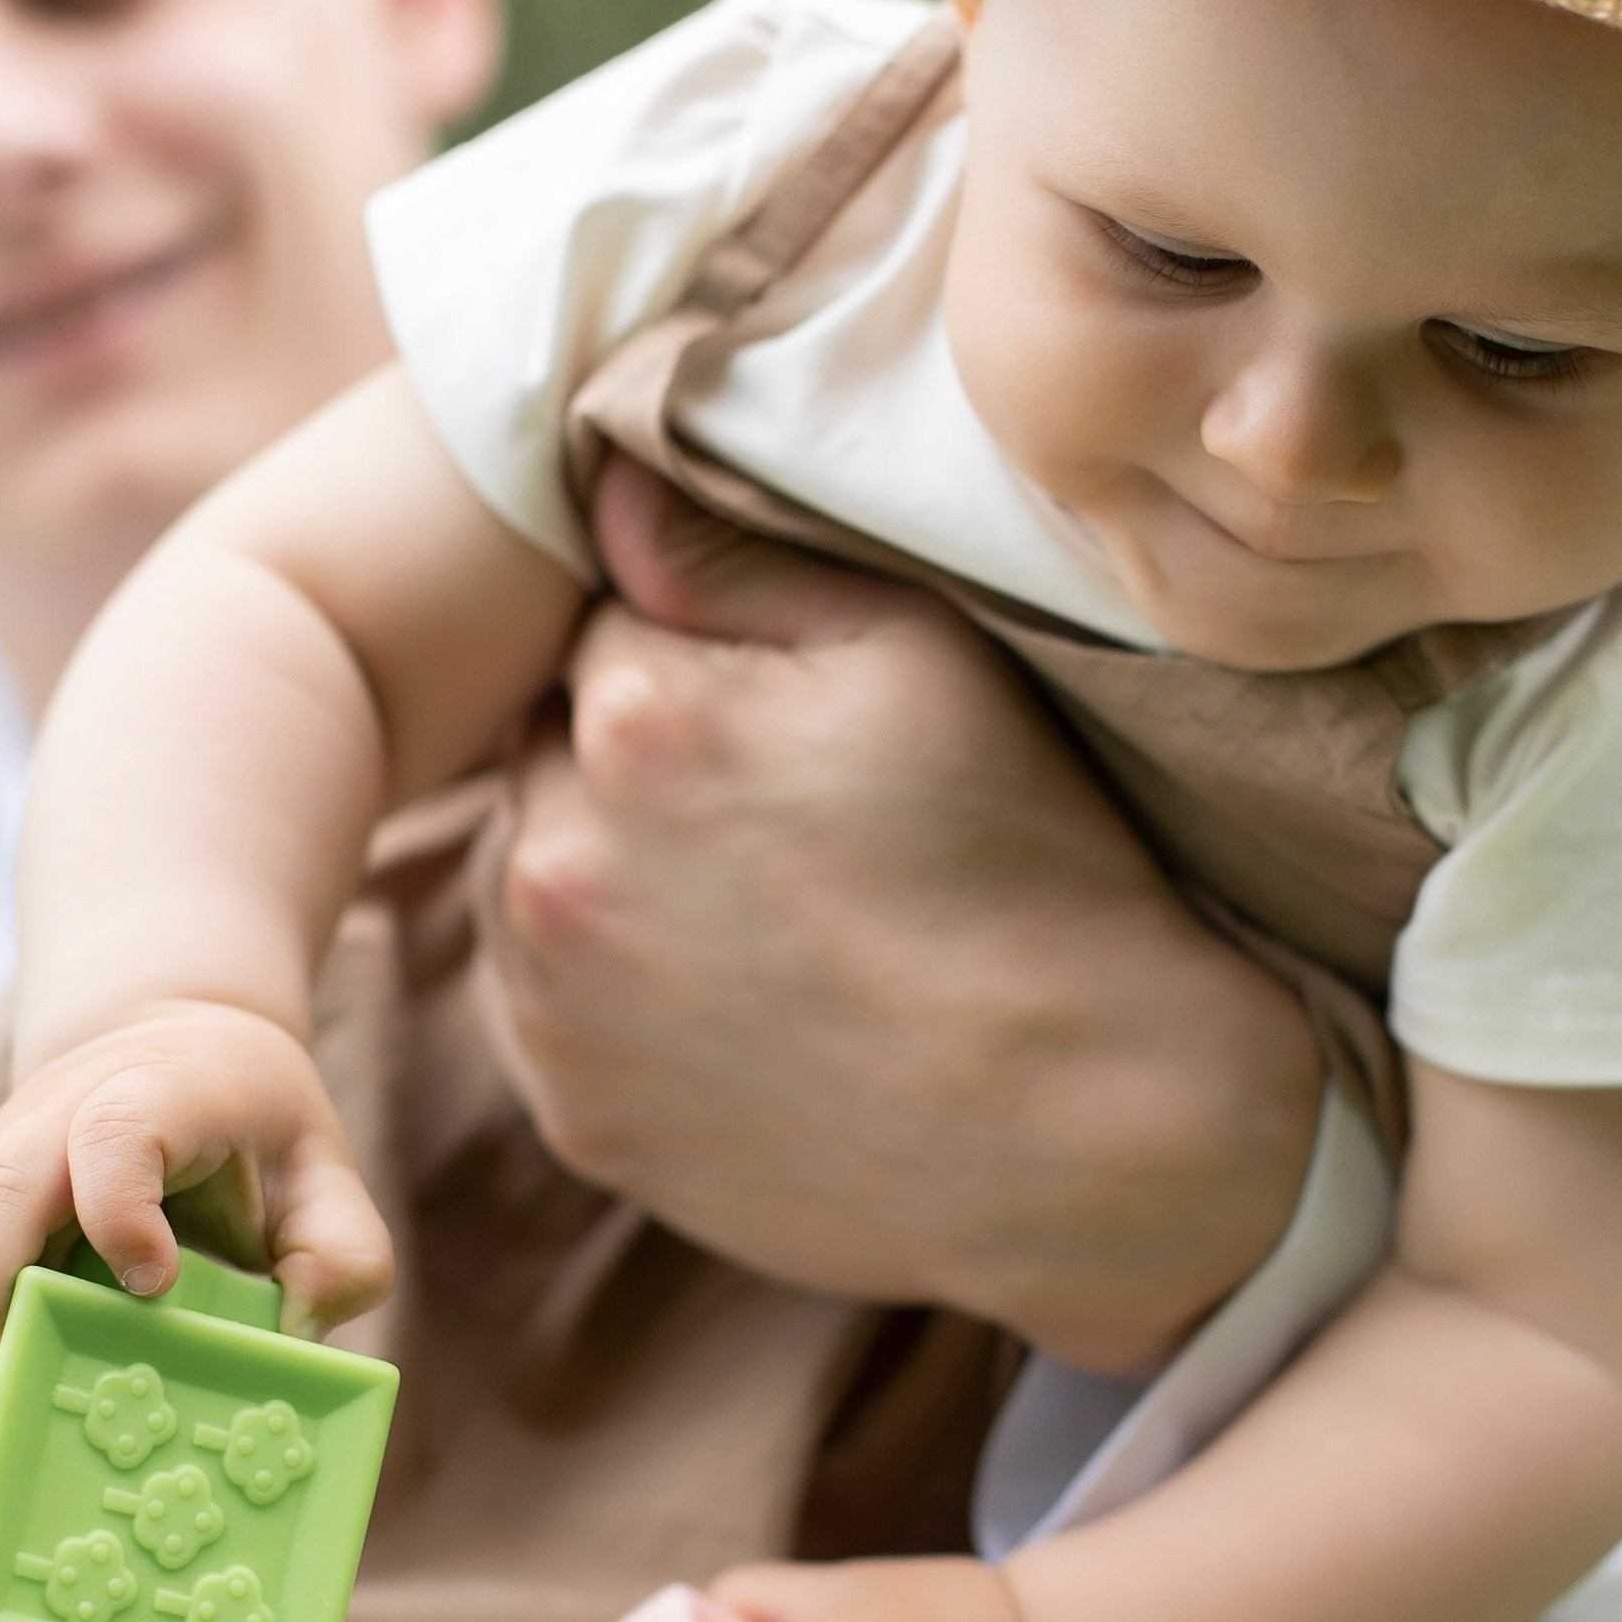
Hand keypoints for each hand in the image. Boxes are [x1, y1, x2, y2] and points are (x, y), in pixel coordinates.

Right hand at [0, 1004, 393, 1436]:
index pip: (117, 1131)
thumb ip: (343, 1253)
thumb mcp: (327, 1173)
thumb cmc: (252, 1124)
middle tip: (21, 1385)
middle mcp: (54, 1122)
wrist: (170, 1042)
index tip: (156, 1282)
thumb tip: (298, 1337)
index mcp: (157, 1094)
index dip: (120, 1205)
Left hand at [475, 459, 1321, 1375]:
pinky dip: (615, 994)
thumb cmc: (1033, 869)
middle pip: (549, 751)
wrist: (1089, 1129)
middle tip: (783, 816)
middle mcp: (555, 866)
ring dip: (607, 872)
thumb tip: (600, 493)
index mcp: (634, 719)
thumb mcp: (922, 654)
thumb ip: (734, 555)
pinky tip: (740, 999)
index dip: (700, 655)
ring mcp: (554, 1011)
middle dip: (634, 761)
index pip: (604, 624)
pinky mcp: (576, 1121)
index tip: (791, 714)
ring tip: (765, 910)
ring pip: (532, 879)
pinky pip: (551, 1011)